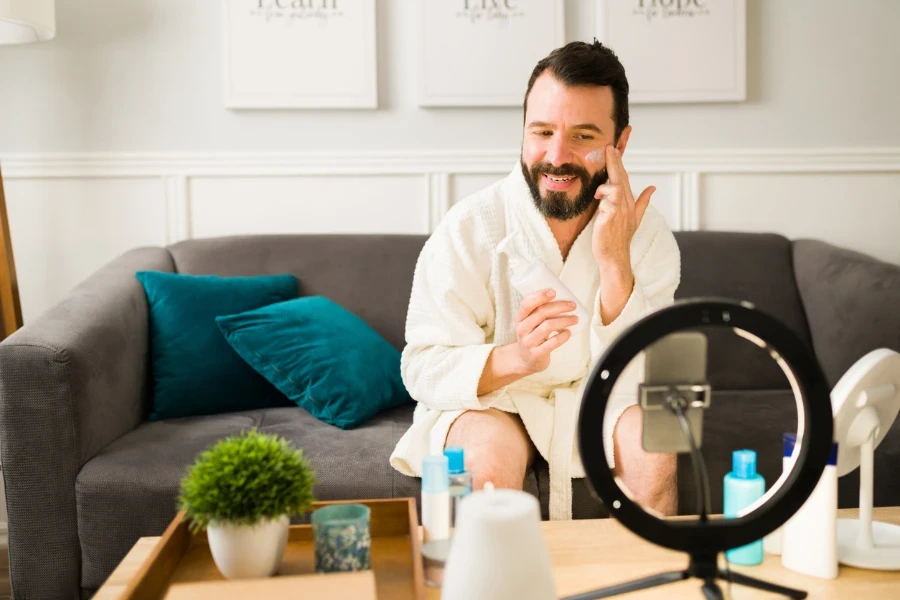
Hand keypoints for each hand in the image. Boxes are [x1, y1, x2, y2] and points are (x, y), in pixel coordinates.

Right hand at [510, 289, 577, 373]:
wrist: (524, 360)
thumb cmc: (532, 336)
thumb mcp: (529, 323)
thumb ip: (539, 312)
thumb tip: (563, 298)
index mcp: (520, 318)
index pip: (526, 304)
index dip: (540, 296)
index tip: (553, 291)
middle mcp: (522, 329)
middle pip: (540, 313)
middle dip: (559, 306)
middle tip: (572, 305)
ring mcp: (528, 342)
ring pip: (547, 326)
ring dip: (564, 320)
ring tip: (575, 319)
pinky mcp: (537, 353)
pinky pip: (553, 342)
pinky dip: (563, 336)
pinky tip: (568, 332)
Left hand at [592, 145, 654, 271]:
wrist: (615, 255)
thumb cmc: (621, 237)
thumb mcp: (634, 217)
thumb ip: (643, 201)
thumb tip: (653, 187)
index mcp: (630, 203)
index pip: (625, 179)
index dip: (619, 164)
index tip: (613, 150)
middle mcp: (626, 205)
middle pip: (621, 179)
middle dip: (615, 162)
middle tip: (608, 148)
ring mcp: (620, 212)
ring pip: (616, 188)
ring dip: (605, 186)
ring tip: (598, 193)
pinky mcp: (610, 219)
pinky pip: (608, 203)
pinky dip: (603, 200)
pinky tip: (599, 204)